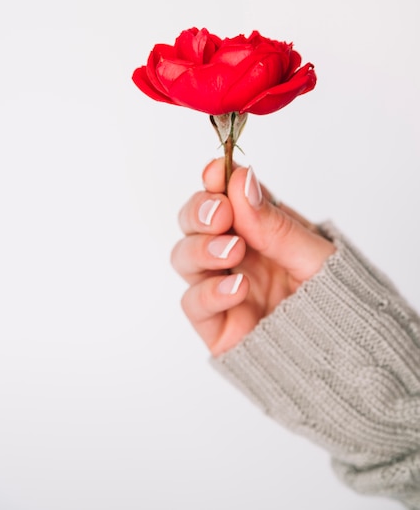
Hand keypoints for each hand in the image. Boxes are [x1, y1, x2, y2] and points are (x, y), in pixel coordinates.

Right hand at [171, 159, 335, 355]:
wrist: (348, 361)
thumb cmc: (339, 303)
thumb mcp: (317, 257)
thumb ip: (277, 224)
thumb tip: (243, 182)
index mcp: (261, 229)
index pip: (228, 195)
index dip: (216, 180)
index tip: (216, 171)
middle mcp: (237, 253)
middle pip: (195, 222)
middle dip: (200, 211)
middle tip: (220, 214)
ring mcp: (223, 286)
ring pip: (184, 256)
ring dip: (200, 248)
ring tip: (232, 251)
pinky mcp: (216, 323)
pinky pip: (193, 302)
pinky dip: (208, 292)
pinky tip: (237, 290)